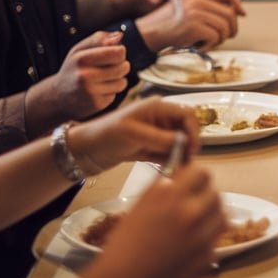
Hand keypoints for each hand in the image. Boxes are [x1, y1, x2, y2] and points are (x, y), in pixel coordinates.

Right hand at [30, 31, 129, 121]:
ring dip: (118, 79)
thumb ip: (99, 39)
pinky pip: (116, 94)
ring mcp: (91, 92)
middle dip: (121, 65)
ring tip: (104, 78)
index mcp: (82, 59)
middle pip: (124, 67)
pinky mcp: (97, 104)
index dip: (119, 52)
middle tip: (108, 66)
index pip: (118, 53)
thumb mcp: (79, 50)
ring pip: (123, 82)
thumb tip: (119, 35)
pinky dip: (110, 91)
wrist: (58, 97)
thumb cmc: (73, 69)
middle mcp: (86, 76)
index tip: (112, 54)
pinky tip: (98, 89)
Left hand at [72, 95, 201, 167]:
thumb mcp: (134, 135)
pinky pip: (167, 154)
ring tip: (176, 170)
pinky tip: (167, 170)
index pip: (187, 114)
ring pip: (178, 143)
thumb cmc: (105, 136)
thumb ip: (161, 138)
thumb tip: (185, 143)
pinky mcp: (149, 148)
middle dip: (188, 145)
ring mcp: (154, 133)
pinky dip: (170, 161)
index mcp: (157, 107)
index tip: (192, 149)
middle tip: (185, 162)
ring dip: (180, 155)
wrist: (84, 151)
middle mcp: (159, 118)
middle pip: (185, 129)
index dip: (194, 130)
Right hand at [76, 164, 224, 277]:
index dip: (196, 176)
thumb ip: (164, 187)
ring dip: (211, 215)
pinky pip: (216, 239)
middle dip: (204, 195)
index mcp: (171, 195)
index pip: (202, 172)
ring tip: (196, 221)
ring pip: (221, 215)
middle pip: (215, 193)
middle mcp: (191, 212)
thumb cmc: (125, 245)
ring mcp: (202, 236)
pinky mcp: (207, 257)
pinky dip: (208, 238)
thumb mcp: (142, 204)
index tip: (192, 181)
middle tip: (193, 202)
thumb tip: (179, 176)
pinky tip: (191, 241)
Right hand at [137, 0, 243, 50]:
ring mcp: (196, 13)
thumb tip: (233, 14)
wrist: (149, 33)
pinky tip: (199, 47)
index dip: (237, 2)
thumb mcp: (186, 8)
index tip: (242, 14)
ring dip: (221, 39)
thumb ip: (205, 7)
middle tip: (227, 37)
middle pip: (230, 13)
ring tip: (209, 43)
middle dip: (232, 28)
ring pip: (225, 27)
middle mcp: (197, 0)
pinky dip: (211, 46)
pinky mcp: (194, 26)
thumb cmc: (168, 25)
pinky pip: (215, 38)